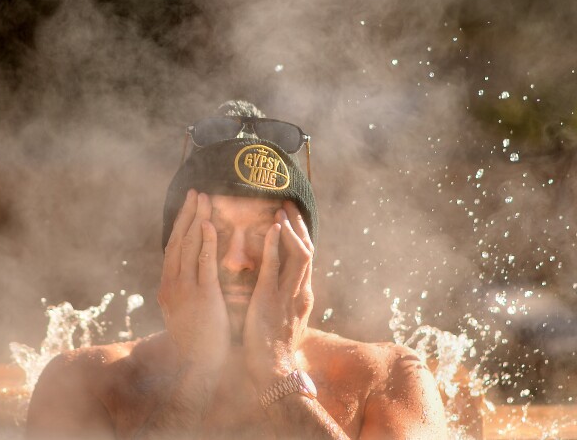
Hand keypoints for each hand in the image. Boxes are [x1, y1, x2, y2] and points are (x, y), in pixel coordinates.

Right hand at [158, 190, 229, 372]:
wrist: (198, 368)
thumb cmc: (198, 342)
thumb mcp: (187, 311)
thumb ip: (188, 290)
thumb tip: (196, 273)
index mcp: (168, 287)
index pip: (173, 248)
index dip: (181, 224)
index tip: (189, 205)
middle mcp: (172, 285)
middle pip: (177, 241)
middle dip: (187, 214)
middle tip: (195, 191)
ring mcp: (185, 291)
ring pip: (187, 246)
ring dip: (195, 219)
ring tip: (204, 199)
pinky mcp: (202, 297)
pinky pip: (202, 264)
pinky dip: (204, 242)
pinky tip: (209, 224)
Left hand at [243, 200, 314, 389]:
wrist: (271, 372)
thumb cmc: (272, 351)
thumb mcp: (283, 322)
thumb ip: (283, 304)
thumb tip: (276, 292)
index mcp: (303, 297)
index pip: (306, 259)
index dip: (301, 236)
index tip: (293, 218)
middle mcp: (301, 292)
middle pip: (307, 250)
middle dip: (299, 225)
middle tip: (289, 203)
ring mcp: (287, 295)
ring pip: (298, 254)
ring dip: (290, 229)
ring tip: (280, 210)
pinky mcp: (269, 299)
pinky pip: (275, 266)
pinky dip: (275, 245)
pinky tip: (273, 228)